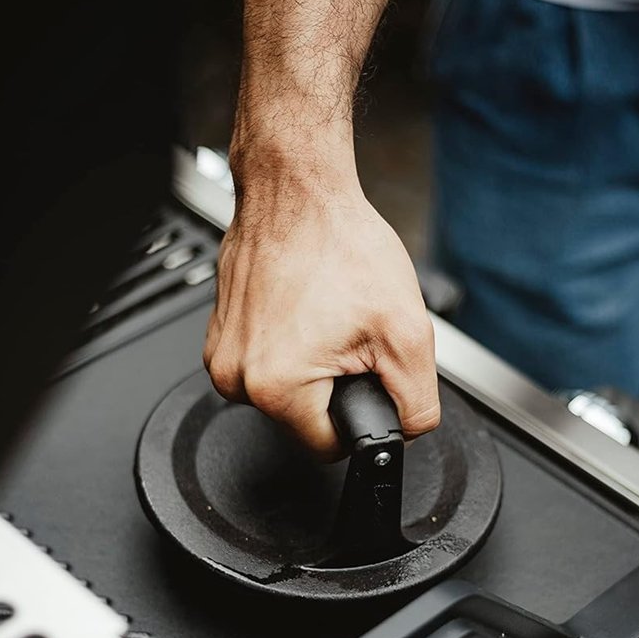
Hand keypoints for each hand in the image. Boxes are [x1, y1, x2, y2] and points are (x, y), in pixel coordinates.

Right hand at [203, 166, 440, 458]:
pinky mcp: (221, 336)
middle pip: (305, 419)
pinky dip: (292, 343)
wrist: (297, 190)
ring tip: (328, 316)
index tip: (365, 374)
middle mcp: (236, 378)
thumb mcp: (407, 332)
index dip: (361, 415)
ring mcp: (222, 356)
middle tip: (350, 335)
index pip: (329, 448)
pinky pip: (267, 362)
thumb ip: (417, 402)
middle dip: (337, 385)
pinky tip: (306, 306)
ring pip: (287, 391)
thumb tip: (408, 433)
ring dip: (315, 364)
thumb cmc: (339, 243)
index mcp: (275, 387)